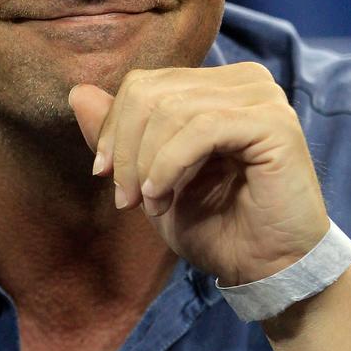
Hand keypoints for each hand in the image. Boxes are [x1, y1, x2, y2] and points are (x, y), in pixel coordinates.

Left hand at [69, 63, 329, 285]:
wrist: (269, 270)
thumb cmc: (216, 225)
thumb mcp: (151, 178)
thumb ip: (119, 135)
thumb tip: (77, 92)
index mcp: (216, 85)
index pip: (144, 84)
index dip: (115, 129)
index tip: (104, 176)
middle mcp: (243, 80)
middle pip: (152, 93)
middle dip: (126, 149)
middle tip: (127, 198)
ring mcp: (262, 96)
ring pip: (172, 110)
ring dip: (148, 164)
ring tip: (153, 204)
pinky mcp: (274, 122)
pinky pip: (200, 129)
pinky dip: (170, 165)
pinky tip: (165, 196)